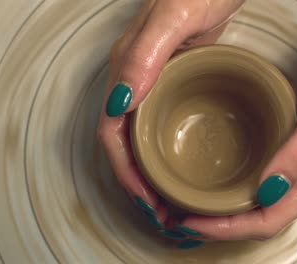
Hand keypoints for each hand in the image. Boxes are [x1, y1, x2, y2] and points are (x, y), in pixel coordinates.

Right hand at [97, 0, 242, 246]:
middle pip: (125, 144)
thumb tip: (118, 103)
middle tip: (162, 211)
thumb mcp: (175, 16)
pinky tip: (183, 165)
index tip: (148, 199)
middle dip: (138, 183)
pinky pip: (161, 126)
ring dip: (151, 174)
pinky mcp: (176, 82)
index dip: (126, 172)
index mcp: (130, 68)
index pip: (113, 133)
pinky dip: (166, 154)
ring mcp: (156, 82)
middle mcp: (138, 79)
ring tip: (170, 200)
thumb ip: (145, 54)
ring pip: (141, 139)